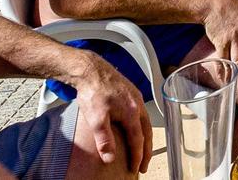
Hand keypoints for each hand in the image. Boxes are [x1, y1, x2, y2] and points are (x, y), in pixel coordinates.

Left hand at [61, 51, 151, 173]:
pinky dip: (141, 126)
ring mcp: (136, 97)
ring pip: (145, 122)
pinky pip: (141, 113)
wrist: (90, 69)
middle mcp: (138, 104)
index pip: (138, 140)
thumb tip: (110, 157)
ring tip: (143, 149)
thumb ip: (104, 139)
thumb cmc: (93, 90)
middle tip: (144, 164)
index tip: (136, 167)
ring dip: (145, 138)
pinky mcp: (131, 93)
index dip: (138, 156)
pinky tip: (135, 127)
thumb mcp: (96, 119)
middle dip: (147, 150)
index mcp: (132, 112)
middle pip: (147, 132)